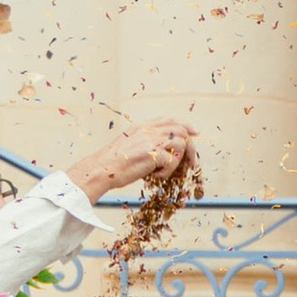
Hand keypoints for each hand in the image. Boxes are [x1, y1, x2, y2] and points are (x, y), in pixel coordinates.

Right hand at [75, 115, 197, 200]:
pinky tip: (154, 176)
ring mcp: (151, 141)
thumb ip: (146, 141)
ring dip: (177, 161)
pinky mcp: (153, 154)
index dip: (185, 125)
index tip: (195, 133)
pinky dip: (166, 172)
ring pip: (180, 144)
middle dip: (190, 147)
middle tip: (191, 162)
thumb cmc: (113, 162)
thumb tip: (164, 149)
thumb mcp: (129, 143)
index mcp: (143, 127)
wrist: (102, 169)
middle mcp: (148, 130)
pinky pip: (172, 162)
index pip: (170, 119)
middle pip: (181, 130)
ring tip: (164, 171)